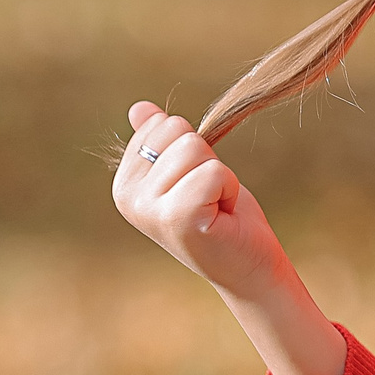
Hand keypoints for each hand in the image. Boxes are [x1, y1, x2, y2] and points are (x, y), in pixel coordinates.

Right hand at [113, 102, 286, 298]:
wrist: (249, 266)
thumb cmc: (222, 216)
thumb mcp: (188, 172)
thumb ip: (160, 142)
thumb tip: (139, 108)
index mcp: (124, 184)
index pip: (161, 124)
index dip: (193, 148)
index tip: (196, 184)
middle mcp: (127, 198)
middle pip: (178, 131)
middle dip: (206, 158)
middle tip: (210, 197)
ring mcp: (149, 209)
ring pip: (195, 147)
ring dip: (220, 174)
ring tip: (216, 206)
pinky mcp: (178, 217)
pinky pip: (213, 170)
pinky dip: (228, 187)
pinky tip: (222, 214)